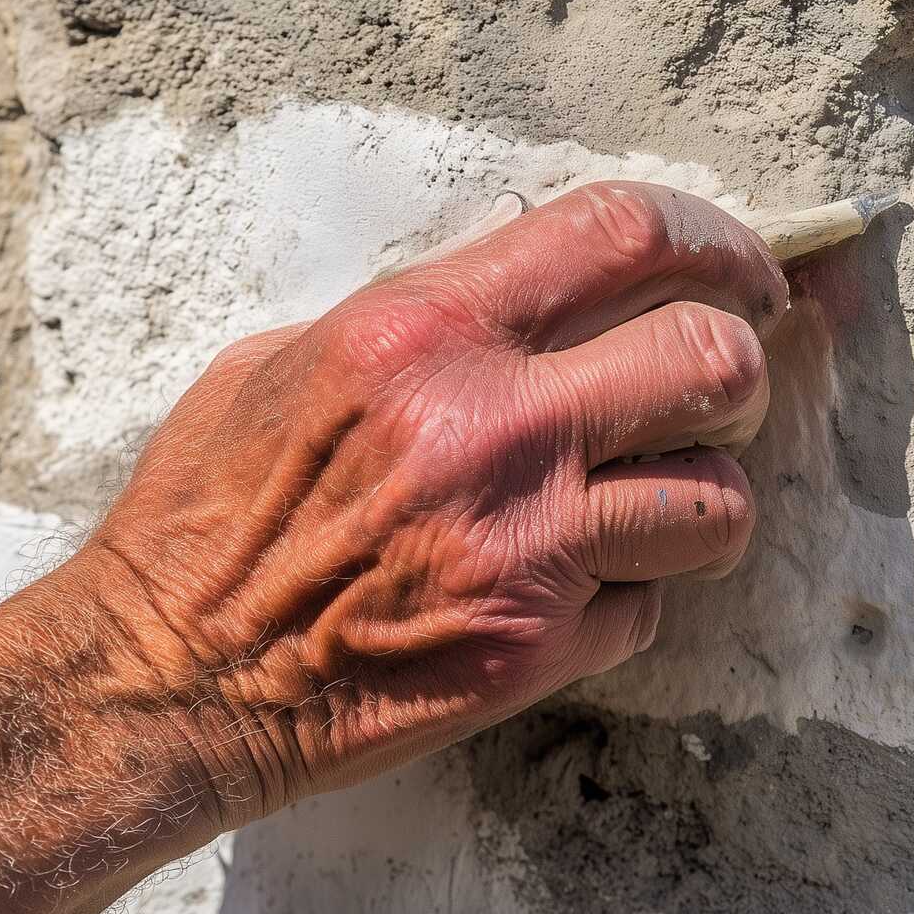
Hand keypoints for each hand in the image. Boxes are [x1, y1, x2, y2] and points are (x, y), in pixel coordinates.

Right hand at [3, 181, 787, 828]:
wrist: (169, 680)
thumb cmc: (208, 516)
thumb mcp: (287, 365)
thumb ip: (423, 324)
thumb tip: (533, 297)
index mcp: (422, 333)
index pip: (625, 232)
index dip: (716, 238)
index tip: (744, 268)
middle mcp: (491, 430)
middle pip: (712, 359)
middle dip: (742, 369)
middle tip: (721, 390)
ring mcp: (525, 548)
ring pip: (719, 502)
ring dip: (705, 498)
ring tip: (656, 502)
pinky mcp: (533, 649)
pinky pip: (649, 608)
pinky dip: (627, 601)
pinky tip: (565, 596)